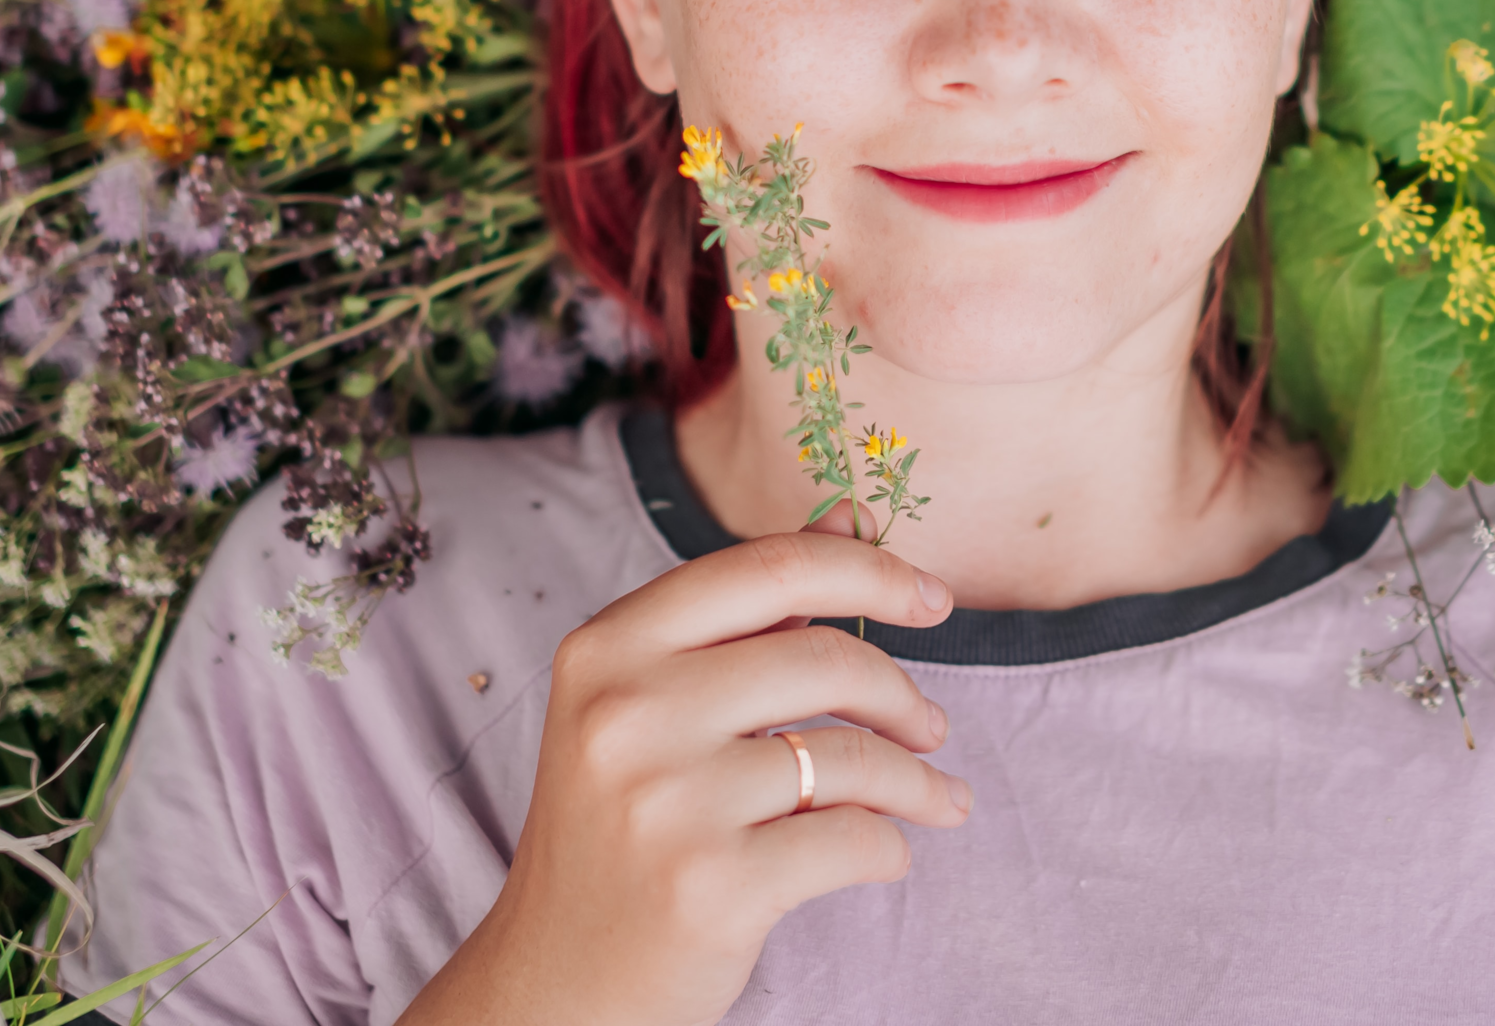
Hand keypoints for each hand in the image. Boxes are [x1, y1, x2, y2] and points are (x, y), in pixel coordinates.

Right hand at [396, 530, 969, 1025]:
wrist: (557, 983)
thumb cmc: (620, 830)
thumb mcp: (654, 704)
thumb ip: (749, 612)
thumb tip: (852, 515)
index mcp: (609, 647)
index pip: (771, 567)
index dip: (870, 570)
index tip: (931, 598)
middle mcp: (626, 711)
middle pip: (824, 657)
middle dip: (901, 693)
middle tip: (930, 726)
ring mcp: (667, 799)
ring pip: (850, 756)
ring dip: (916, 780)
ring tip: (938, 799)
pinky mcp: (712, 885)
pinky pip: (854, 840)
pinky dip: (890, 847)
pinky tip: (886, 855)